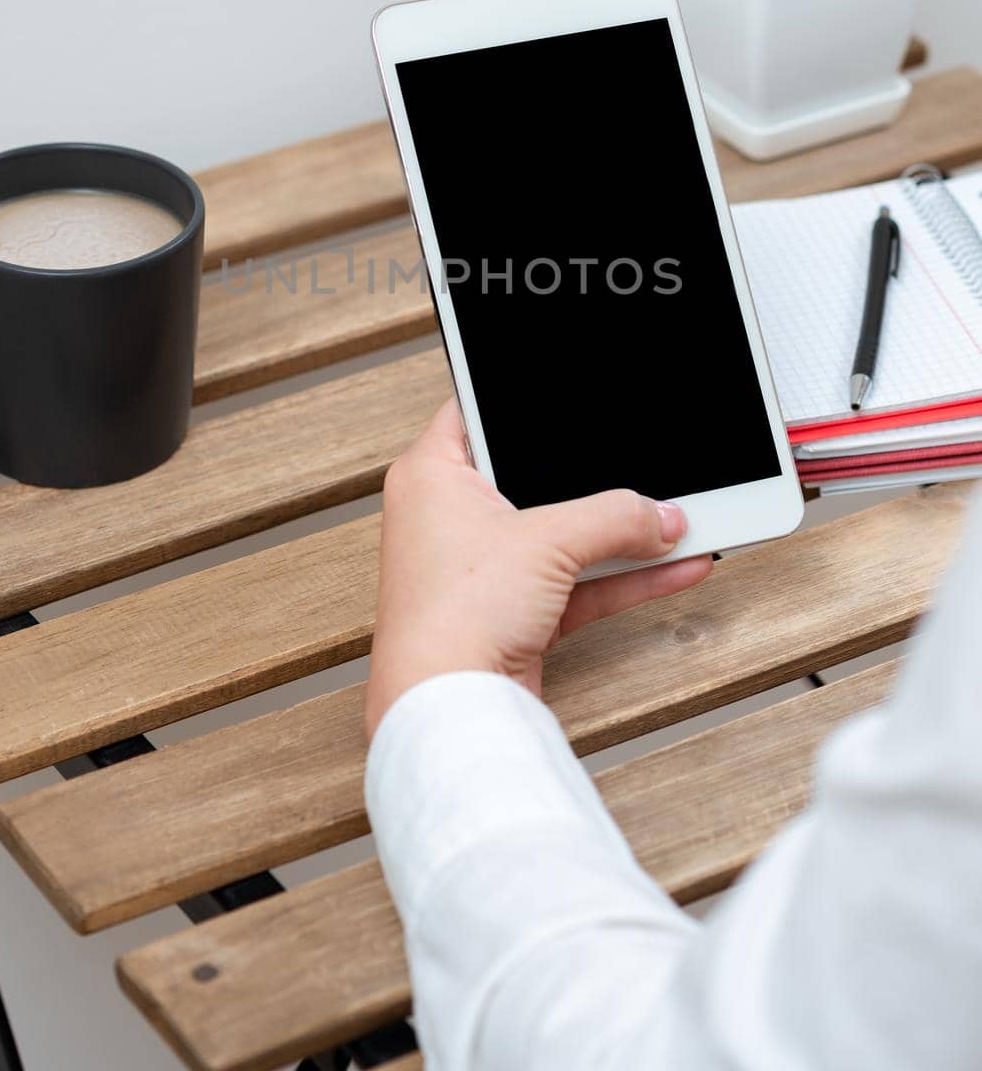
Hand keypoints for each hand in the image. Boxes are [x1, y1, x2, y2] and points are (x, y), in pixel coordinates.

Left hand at [366, 400, 712, 736]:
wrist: (447, 713)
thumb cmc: (451, 618)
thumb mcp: (545, 542)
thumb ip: (613, 518)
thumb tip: (661, 514)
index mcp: (433, 474)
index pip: (479, 411)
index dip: (524, 401)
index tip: (573, 398)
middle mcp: (451, 516)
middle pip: (534, 476)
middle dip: (595, 478)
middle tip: (642, 462)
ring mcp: (483, 568)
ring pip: (562, 535)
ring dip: (619, 533)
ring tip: (677, 519)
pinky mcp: (511, 614)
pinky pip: (576, 582)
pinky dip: (621, 578)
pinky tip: (672, 566)